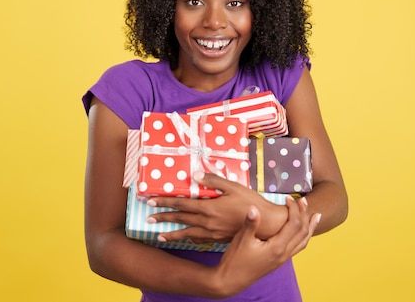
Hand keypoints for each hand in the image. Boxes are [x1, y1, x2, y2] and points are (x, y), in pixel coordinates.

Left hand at [147, 172, 286, 243]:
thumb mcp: (234, 187)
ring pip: (187, 233)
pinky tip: (186, 238)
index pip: (181, 203)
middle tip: (148, 219)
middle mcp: (207, 222)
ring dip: (172, 233)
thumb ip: (214, 181)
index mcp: (209, 207)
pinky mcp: (218, 238)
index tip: (151, 201)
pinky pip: (199, 239)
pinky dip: (189, 239)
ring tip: (160, 235)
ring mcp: (212, 232)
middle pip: (181, 218)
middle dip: (164, 217)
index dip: (165, 201)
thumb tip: (196, 175)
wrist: (265, 224)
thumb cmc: (251, 202)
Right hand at [212, 196, 320, 296]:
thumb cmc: (235, 260)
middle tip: (303, 201)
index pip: (294, 224)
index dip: (294, 209)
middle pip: (303, 232)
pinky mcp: (279, 261)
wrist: (231, 281)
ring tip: (316, 216)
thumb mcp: (242, 240)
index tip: (288, 199)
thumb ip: (250, 223)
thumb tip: (254, 207)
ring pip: (304, 241)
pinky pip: (298, 247)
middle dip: (304, 215)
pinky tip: (302, 232)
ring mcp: (283, 259)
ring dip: (310, 227)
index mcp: (277, 247)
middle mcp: (284, 254)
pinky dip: (304, 236)